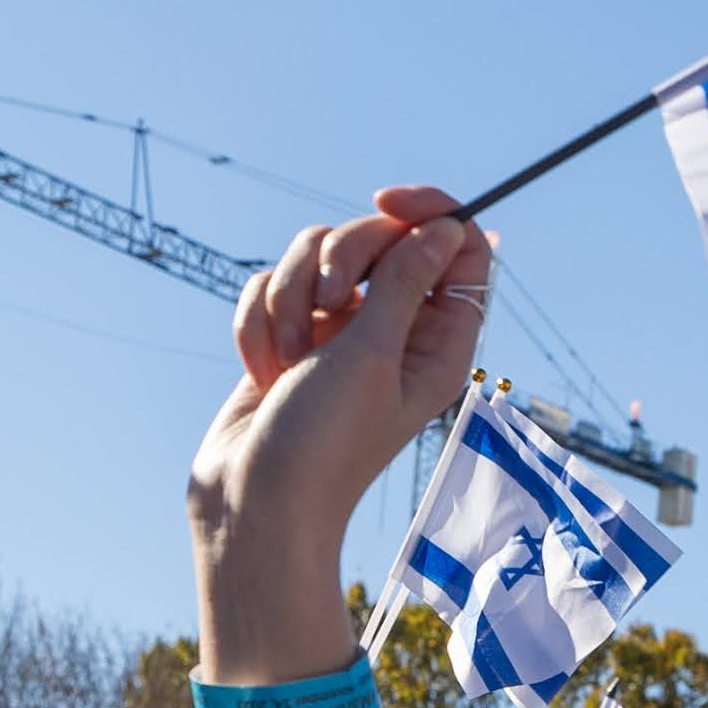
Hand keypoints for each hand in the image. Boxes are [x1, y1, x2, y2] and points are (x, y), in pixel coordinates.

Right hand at [187, 189, 491, 683]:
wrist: (250, 503)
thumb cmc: (322, 443)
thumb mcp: (371, 355)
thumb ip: (405, 283)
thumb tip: (448, 227)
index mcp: (438, 340)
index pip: (458, 246)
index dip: (427, 212)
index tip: (385, 204)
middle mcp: (393, 330)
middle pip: (379, 238)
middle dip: (339, 261)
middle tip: (327, 308)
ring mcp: (338, 332)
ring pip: (314, 255)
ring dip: (289, 297)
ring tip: (287, 359)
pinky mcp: (289, 336)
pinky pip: (270, 285)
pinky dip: (259, 320)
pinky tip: (262, 368)